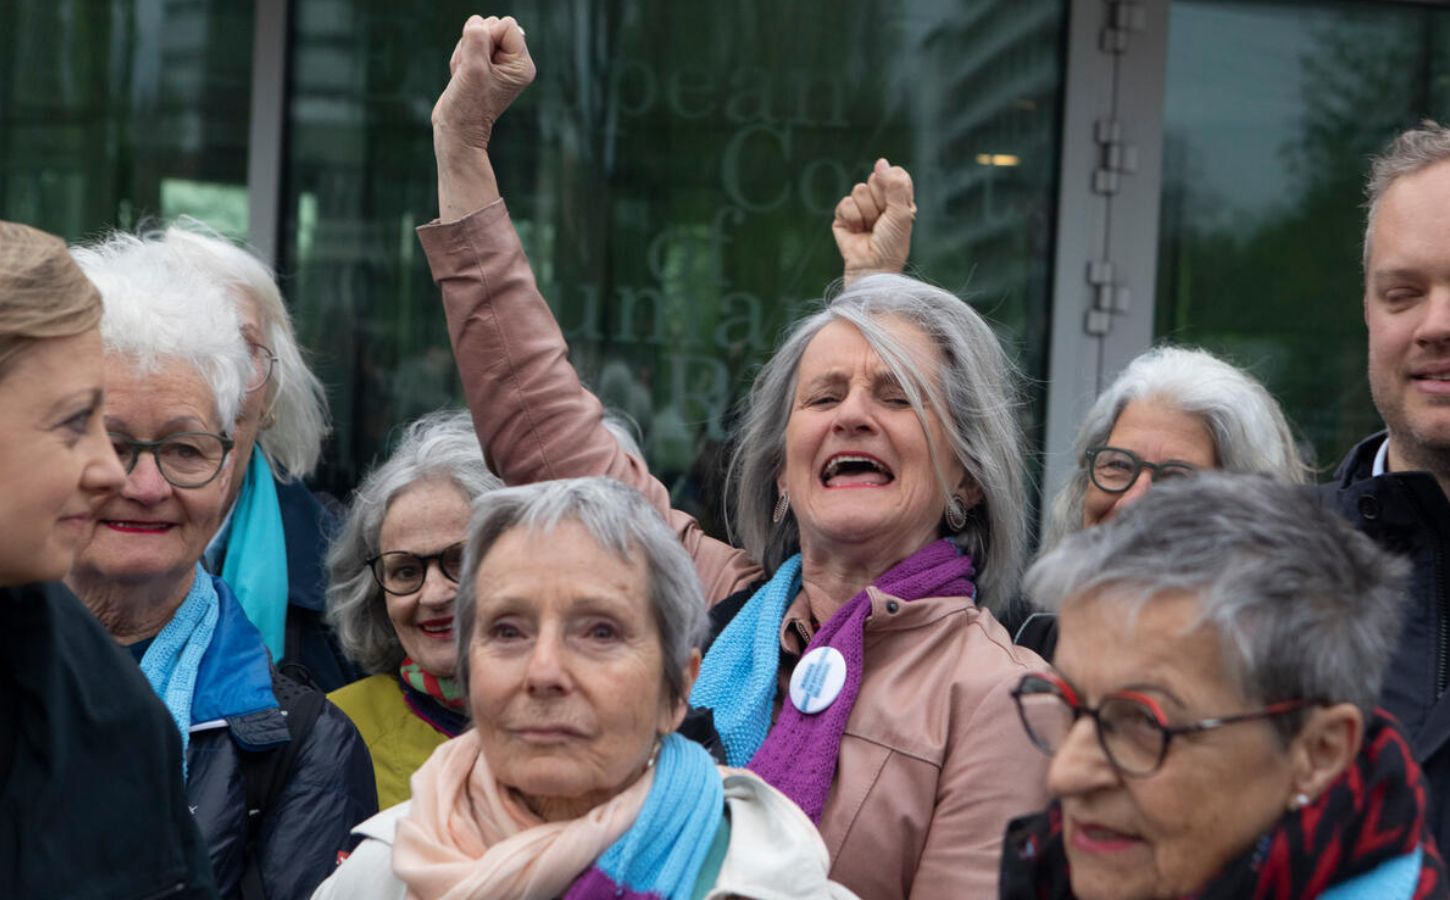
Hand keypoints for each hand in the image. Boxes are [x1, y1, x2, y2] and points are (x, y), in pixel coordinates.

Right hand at [431, 15, 535, 152]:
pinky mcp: (484, 65)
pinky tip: (462, 77)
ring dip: (465, 53)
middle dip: (474, 45)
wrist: (456, 128)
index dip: (487, 37)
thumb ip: (477, 38)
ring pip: (476, 34)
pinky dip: (460, 58)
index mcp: (522, 64)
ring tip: (466, 77)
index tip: (480, 64)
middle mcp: (514, 63)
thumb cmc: (468, 104)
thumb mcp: (473, 68)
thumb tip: (477, 22)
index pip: (506, 25)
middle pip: (491, 25)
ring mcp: (499, 63)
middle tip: (472, 73)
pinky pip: (467, 44)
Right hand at [832, 158, 915, 285]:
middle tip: (882, 220)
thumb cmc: (891, 245)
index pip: (894, 173)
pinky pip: (845, 203)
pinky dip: (852, 218)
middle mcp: (880, 202)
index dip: (893, 185)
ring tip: (870, 229)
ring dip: (866, 213)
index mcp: (898, 199)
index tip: (895, 205)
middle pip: (875, 179)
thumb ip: (894, 185)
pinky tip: (857, 231)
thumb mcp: (901, 213)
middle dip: (879, 201)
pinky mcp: (843, 217)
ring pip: (858, 190)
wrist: (872, 268)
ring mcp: (860, 208)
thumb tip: (881, 161)